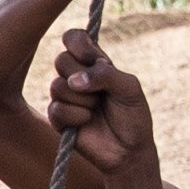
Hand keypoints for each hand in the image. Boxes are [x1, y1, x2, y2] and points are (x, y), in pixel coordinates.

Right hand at [43, 34, 163, 187]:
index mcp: (93, 62)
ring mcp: (65, 97)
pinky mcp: (57, 118)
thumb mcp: (129, 88)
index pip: (74, 38)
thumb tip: (74, 80)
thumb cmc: (133, 116)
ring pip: (56, 85)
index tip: (94, 59)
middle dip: (83, 76)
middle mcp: (76, 76)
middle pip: (61, 60)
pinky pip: (56, 109)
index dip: (78, 44)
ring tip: (96, 109)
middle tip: (100, 92)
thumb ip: (105, 74)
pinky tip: (87, 122)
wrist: (129, 150)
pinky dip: (76, 116)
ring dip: (83, 100)